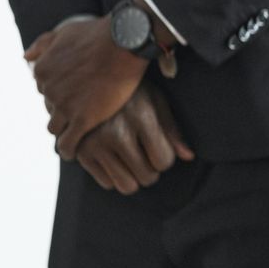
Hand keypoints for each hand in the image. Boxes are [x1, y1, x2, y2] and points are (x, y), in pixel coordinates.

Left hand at [25, 17, 147, 157]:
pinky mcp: (84, 119)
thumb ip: (43, 44)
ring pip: (56, 128)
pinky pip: (69, 142)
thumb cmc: (98, 33)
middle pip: (50, 108)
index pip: (45, 89)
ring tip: (76, 135)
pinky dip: (69, 149)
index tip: (73, 95)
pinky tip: (74, 152)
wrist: (123, 41)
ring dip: (64, 131)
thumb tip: (26, 56)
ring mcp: (65, 106)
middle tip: (79, 113)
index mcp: (43, 70)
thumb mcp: (64, 32)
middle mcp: (49, 90)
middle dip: (62, 111)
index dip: (60, 93)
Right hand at [71, 84, 193, 194]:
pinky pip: (106, 184)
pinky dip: (113, 175)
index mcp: (140, 118)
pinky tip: (112, 157)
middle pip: (146, 177)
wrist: (88, 81)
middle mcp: (116, 133)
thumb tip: (188, 157)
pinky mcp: (80, 153)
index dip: (165, 158)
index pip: (163, 161)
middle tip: (145, 154)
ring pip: (126, 186)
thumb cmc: (131, 92)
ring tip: (131, 159)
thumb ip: (172, 131)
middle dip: (151, 170)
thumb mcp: (156, 102)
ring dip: (133, 177)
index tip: (158, 147)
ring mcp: (95, 144)